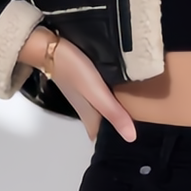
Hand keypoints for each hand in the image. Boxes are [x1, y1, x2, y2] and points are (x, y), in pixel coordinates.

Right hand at [19, 27, 136, 143]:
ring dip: (116, 112)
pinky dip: (110, 97)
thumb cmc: (71, 69)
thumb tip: (131, 138)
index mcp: (89, 117)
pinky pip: (100, 96)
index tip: (134, 143)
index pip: (103, 138)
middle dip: (118, 127)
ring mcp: (84, 96)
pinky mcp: (84, 83)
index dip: (117, 141)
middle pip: (104, 125)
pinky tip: (120, 92)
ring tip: (136, 111)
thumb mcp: (97, 93)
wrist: (50, 47)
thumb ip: (113, 113)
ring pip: (102, 110)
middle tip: (140, 127)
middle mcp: (86, 110)